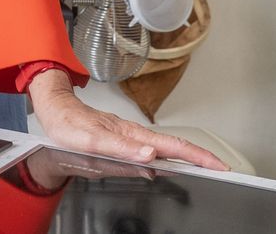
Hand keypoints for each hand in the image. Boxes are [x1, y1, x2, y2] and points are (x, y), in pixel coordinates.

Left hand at [28, 69, 227, 171]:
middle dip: (199, 156)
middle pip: (173, 145)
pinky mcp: (122, 137)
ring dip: (186, 156)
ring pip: (164, 145)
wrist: (54, 108)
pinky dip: (168, 154)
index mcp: (129, 135)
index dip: (196, 157)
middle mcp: (132, 133)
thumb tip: (150, 155)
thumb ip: (120, 148)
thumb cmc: (68, 124)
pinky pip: (152, 146)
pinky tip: (170, 162)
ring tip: (204, 166)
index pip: (171, 147)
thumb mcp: (90, 140)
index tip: (217, 165)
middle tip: (221, 168)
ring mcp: (128, 134)